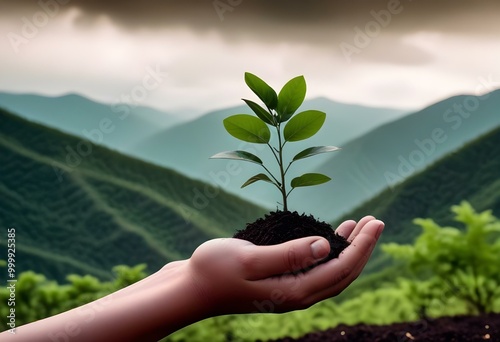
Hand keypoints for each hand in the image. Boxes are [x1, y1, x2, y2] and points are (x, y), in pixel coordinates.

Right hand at [186, 216, 383, 315]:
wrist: (190, 289)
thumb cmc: (213, 271)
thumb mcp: (250, 259)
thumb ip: (288, 255)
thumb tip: (326, 247)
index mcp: (294, 292)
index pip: (342, 269)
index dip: (362, 246)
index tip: (375, 222)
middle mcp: (296, 296)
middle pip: (342, 273)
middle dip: (362, 248)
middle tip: (375, 221)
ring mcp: (288, 291)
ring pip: (330, 272)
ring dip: (348, 251)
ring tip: (358, 226)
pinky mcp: (279, 284)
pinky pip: (315, 270)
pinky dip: (328, 254)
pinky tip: (327, 239)